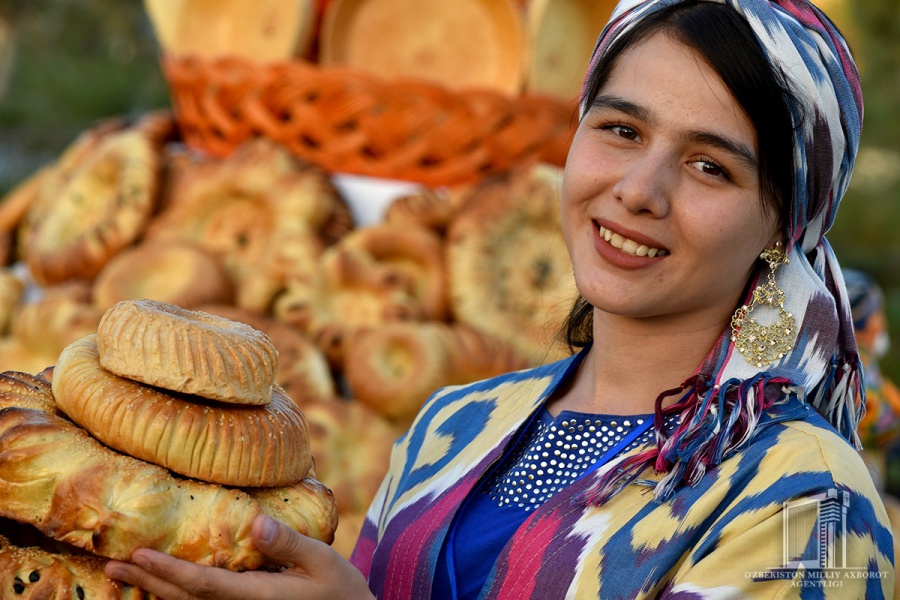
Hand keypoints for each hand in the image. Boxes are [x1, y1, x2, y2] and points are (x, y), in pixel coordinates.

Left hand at [105, 514, 373, 599]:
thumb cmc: (340, 589)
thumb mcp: (322, 560)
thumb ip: (288, 543)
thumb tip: (256, 522)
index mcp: (257, 596)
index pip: (202, 584)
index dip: (167, 572)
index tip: (138, 556)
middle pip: (185, 599)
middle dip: (149, 581)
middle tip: (113, 563)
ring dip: (156, 590)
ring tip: (126, 574)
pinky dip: (178, 596)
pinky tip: (163, 588)